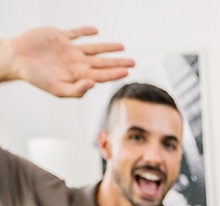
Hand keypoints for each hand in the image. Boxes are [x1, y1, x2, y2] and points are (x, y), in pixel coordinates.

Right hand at [0, 26, 133, 96]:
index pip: (102, 75)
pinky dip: (85, 31)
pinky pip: (76, 33)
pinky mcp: (60, 36)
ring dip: (108, 47)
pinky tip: (95, 31)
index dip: (115, 73)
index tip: (127, 71)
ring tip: (122, 47)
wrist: (17, 60)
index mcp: (78, 75)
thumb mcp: (58, 89)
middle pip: (102, 62)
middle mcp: (77, 63)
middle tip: (133, 62)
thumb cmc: (37, 78)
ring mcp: (69, 49)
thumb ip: (78, 90)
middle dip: (118, 62)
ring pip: (93, 48)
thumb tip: (94, 84)